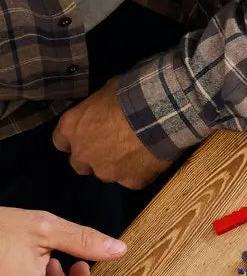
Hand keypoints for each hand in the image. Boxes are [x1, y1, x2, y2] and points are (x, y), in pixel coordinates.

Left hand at [52, 77, 171, 188]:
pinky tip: (152, 159)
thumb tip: (106, 108)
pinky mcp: (131, 182)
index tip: (87, 135)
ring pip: (107, 174)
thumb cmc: (128, 96)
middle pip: (80, 165)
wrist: (158, 115)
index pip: (60, 142)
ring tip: (137, 153)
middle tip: (112, 147)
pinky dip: (141, 172)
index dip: (75, 140)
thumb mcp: (105, 92)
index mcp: (71, 129)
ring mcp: (107, 172)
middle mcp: (83, 154)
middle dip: (92, 158)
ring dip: (117, 166)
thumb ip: (98, 108)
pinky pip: (134, 179)